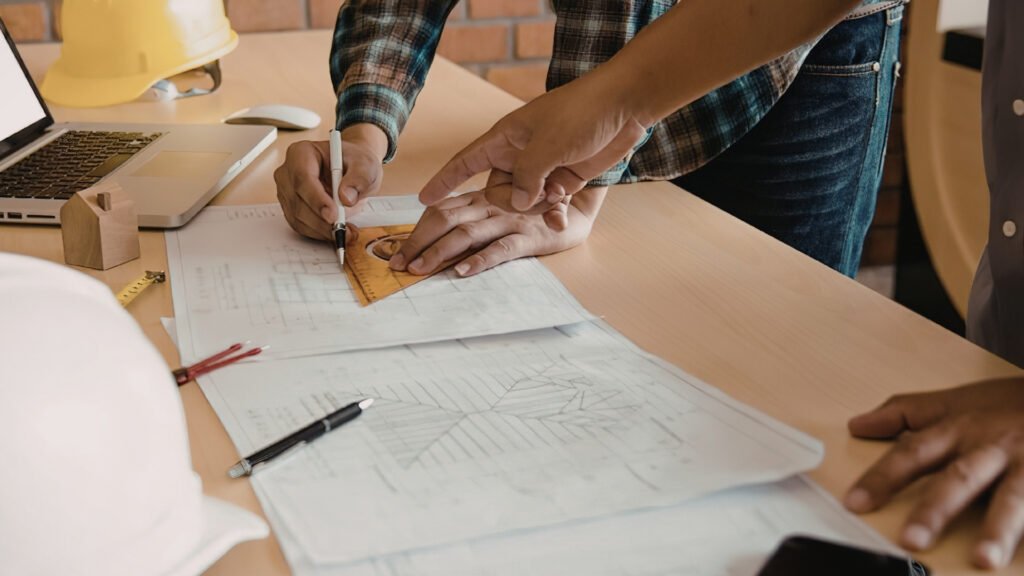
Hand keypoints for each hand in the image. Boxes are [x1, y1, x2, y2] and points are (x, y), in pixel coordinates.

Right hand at [274, 124, 387, 240]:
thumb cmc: (354, 162)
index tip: (333, 214)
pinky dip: (319, 233)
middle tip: (343, 229)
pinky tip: (336, 231)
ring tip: (346, 230)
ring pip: (297, 217)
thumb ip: (359, 178)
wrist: (352, 170)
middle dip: (321, 220)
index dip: (316, 199)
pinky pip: (300, 226)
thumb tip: (346, 198)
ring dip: (322, 229)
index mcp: (301, 153)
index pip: (302, 178)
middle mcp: (288, 172)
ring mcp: (287, 192)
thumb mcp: (365, 165)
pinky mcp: (291, 208)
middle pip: (297, 201)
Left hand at [389, 187, 606, 276]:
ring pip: (466, 234)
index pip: (440, 211)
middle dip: (417, 242)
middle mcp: (490, 206)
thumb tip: (440, 242)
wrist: (578, 211)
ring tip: (419, 270)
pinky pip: (501, 249)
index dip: (415, 230)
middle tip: (397, 265)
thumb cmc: (534, 212)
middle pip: (445, 220)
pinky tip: (462, 271)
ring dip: (439, 252)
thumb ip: (474, 218)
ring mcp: (509, 221)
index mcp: (480, 199)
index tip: (396, 253)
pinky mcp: (528, 238)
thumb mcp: (500, 209)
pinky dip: (480, 260)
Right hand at [418, 67, 645, 215]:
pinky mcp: (564, 178)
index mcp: (505, 138)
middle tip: (525, 204)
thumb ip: (526, 178)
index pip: (465, 162)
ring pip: (525, 201)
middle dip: (506, 205)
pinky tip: (561, 219)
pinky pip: (549, 204)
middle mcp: (519, 154)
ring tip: (555, 204)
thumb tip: (514, 204)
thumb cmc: (581, 114)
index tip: (423, 200)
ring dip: (537, 209)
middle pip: (496, 191)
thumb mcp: (546, 146)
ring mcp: (542, 168)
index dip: (443, 181)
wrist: (624, 106)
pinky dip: (554, 212)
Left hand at [845, 378, 1023, 568]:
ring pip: (1012, 498)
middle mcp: (989, 448)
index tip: (855, 503)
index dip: (882, 478)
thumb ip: (904, 413)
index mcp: (958, 429)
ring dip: (998, 529)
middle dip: (935, 510)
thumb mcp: (954, 401)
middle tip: (911, 541)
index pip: (912, 453)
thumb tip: (856, 425)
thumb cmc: (1007, 404)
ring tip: (983, 559)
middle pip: (959, 479)